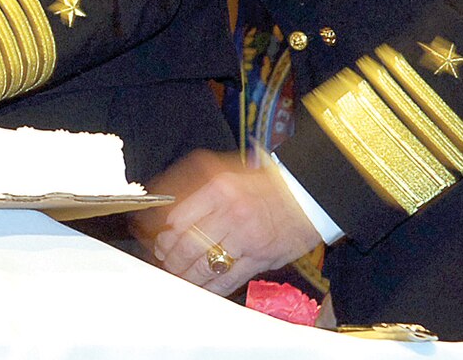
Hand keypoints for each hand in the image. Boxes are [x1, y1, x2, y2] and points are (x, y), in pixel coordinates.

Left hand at [140, 149, 322, 295]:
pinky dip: (210, 287)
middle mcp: (231, 212)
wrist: (307, 196)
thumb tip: (167, 210)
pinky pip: (228, 279)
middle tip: (164, 259)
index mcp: (220, 188)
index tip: (155, 239)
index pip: (178, 217)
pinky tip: (201, 287)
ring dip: (185, 274)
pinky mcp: (260, 258)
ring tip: (178, 275)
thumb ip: (198, 190)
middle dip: (170, 257)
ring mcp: (246, 238)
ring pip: (204, 264)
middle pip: (187, 244)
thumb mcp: (228, 175)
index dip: (161, 233)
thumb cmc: (266, 185)